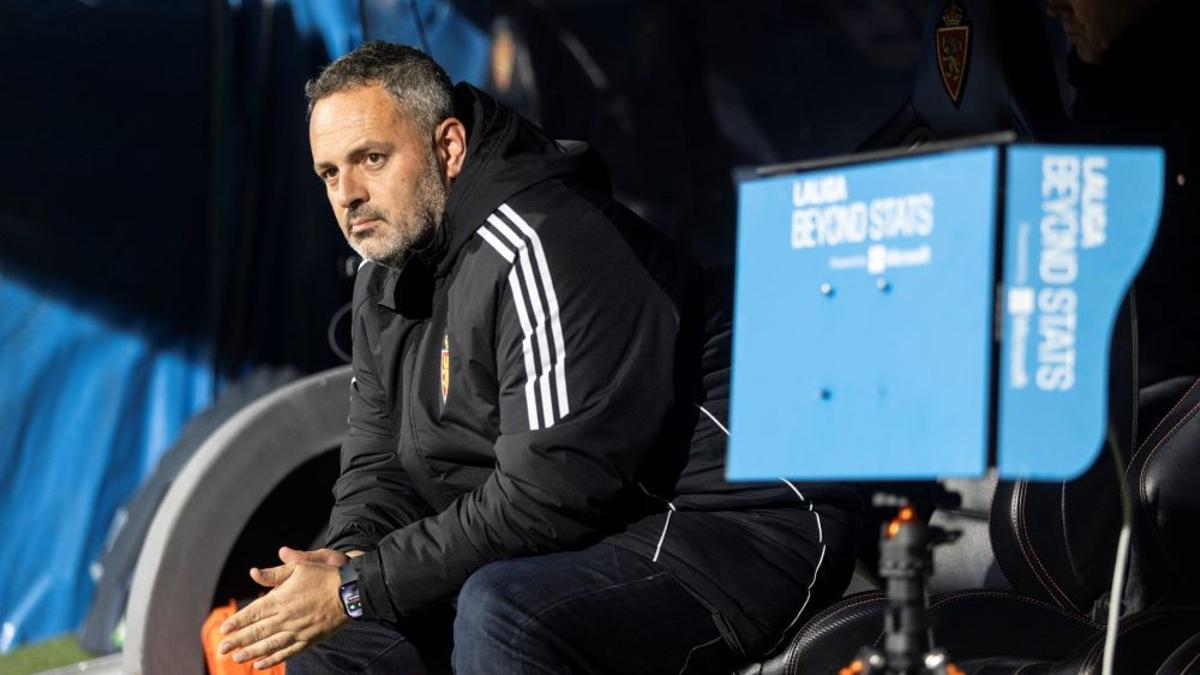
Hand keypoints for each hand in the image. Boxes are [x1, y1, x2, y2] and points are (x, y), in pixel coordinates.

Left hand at [216, 547, 348, 668]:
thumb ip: (275, 573)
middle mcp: (286, 618)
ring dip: (251, 652)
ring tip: (237, 658)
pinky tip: (261, 664)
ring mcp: (297, 631)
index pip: (253, 612)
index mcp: (281, 599)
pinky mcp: (308, 640)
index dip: (237, 621)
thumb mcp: (300, 567)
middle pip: (257, 631)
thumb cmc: (324, 576)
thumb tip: (253, 573)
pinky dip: (273, 659)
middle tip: (222, 648)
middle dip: (238, 640)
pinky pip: (287, 652)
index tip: (224, 629)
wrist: (350, 592)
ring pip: (269, 645)